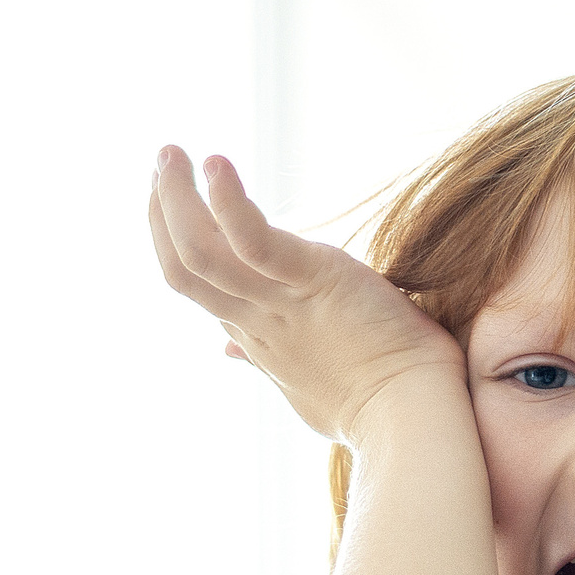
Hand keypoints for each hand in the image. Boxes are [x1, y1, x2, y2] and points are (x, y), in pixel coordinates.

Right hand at [148, 145, 464, 442]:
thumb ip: (266, 361)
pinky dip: (230, 204)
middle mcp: (257, 320)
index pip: (198, 285)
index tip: (169, 201)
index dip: (175, 241)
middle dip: (164, 210)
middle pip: (185, 265)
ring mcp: (281, 303)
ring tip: (169, 151)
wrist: (412, 423)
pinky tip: (216, 164)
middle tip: (163, 161)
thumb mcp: (305, 384)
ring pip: (201, 251)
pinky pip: (255, 242)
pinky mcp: (316, 280)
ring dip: (176, 197)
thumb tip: (230, 353)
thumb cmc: (373, 409)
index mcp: (259, 338)